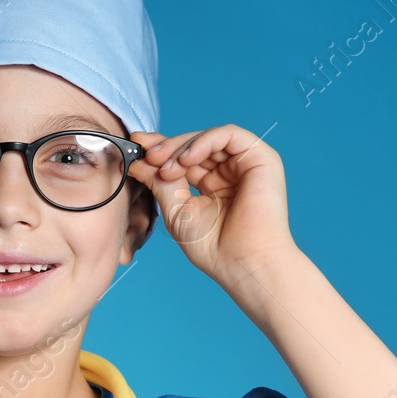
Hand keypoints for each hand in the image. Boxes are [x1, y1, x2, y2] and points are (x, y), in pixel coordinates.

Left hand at [127, 125, 297, 281]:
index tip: (135, 145)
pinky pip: (229, 134)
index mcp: (213, 185)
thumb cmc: (213, 246)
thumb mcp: (176, 210)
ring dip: (181, 147)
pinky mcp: (261, 157)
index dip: (160, 149)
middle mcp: (230, 172)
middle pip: (194, 144)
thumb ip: (159, 182)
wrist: (243, 262)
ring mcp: (246, 164)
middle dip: (166, 147)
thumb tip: (137, 162)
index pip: (184, 158)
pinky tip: (186, 158)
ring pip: (208, 137)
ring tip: (165, 168)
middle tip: (147, 157)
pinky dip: (203, 141)